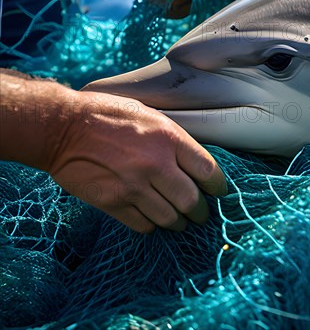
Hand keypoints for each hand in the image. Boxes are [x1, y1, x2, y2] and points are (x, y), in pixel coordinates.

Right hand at [49, 90, 226, 232]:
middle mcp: (156, 164)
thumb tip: (192, 160)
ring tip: (178, 220)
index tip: (218, 192)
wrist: (63, 127)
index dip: (218, 187)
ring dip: (178, 222)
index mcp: (168, 137)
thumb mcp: (147, 113)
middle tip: (200, 213)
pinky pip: (144, 225)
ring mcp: (134, 186)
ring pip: (170, 218)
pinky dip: (152, 225)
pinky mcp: (113, 202)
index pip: (208, 171)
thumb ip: (172, 137)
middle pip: (192, 202)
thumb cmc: (106, 114)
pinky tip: (151, 217)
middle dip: (200, 212)